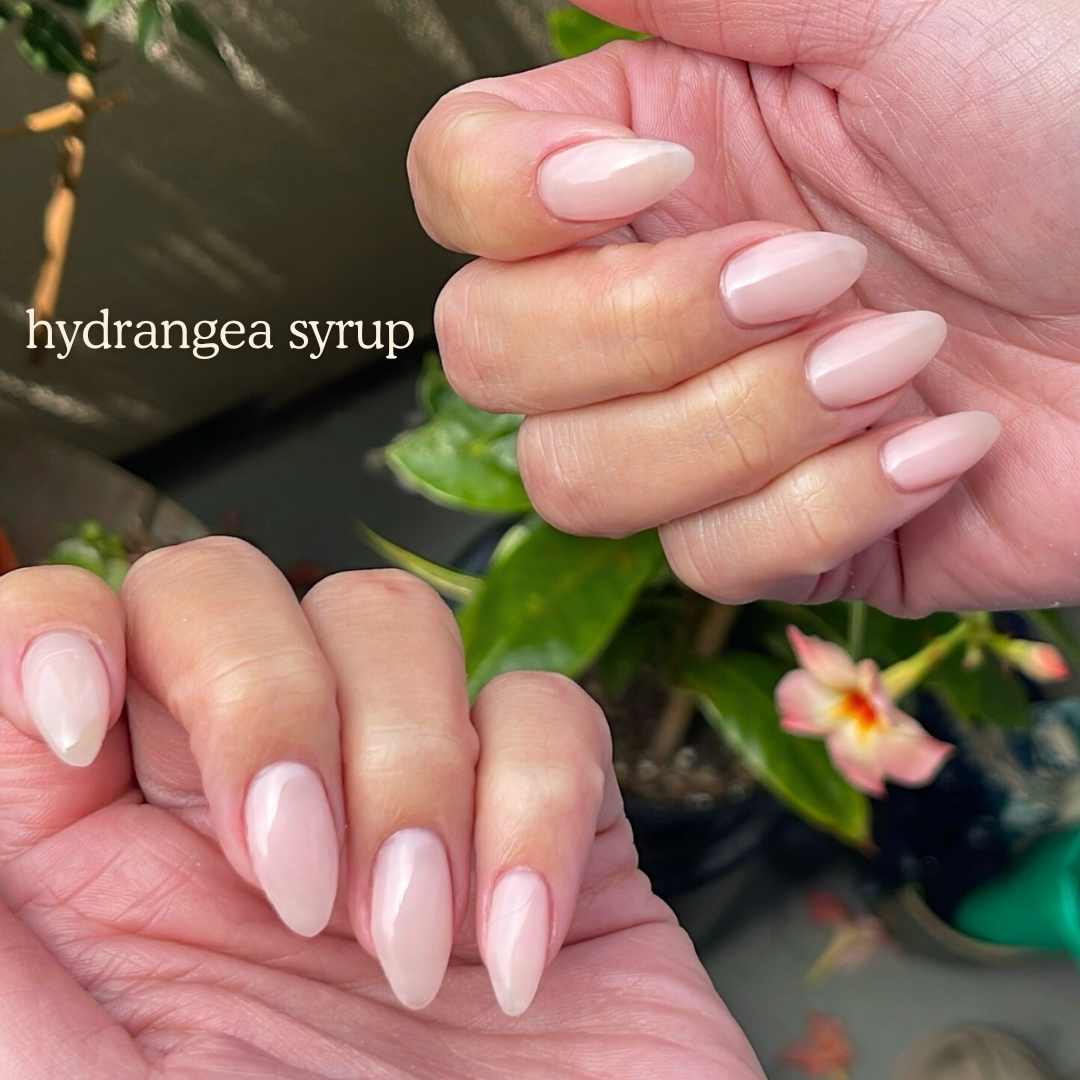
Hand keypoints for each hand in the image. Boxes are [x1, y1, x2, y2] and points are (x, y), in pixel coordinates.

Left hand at [0, 544, 762, 1078]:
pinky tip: (519, 955)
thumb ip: (2, 937)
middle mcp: (251, 796)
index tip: (78, 725)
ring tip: (410, 946)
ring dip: (408, 775)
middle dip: (265, 698)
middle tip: (293, 878)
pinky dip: (537, 816)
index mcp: (108, 852)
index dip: (60, 624)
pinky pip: (548, 712)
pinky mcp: (543, 818)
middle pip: (231, 589)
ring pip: (392, 625)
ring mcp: (406, 793)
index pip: (69, 627)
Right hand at [409, 0, 1079, 615]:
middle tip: (808, 275)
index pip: (456, 189)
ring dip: (744, 426)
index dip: (509, 202)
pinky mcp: (776, 534)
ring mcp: (703, 428)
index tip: (649, 184)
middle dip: (640, 333)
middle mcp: (652, 301)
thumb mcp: (899, 8)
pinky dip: (832, 507)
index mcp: (650, 162)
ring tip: (894, 358)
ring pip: (577, 481)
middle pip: (488, 356)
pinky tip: (935, 445)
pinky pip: (708, 563)